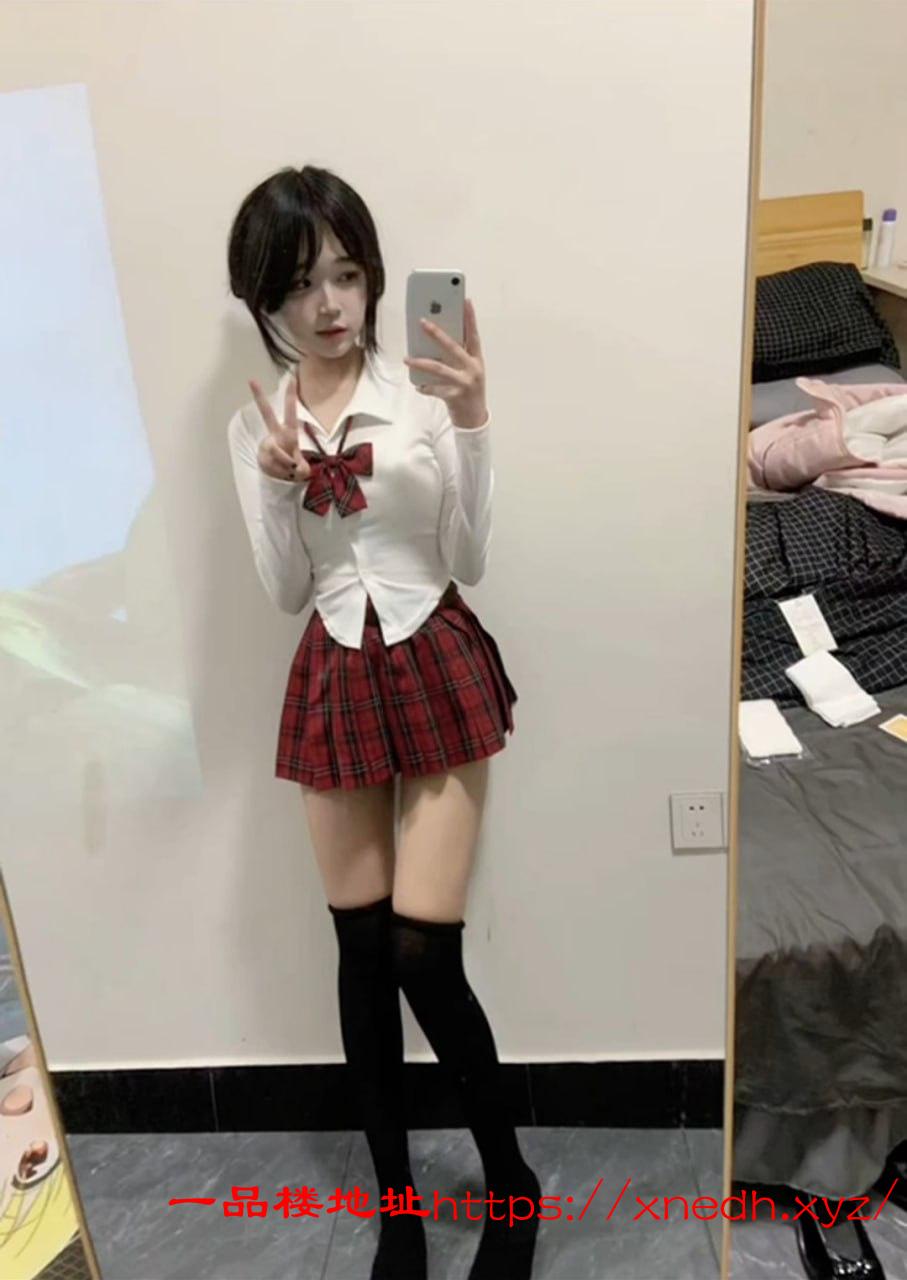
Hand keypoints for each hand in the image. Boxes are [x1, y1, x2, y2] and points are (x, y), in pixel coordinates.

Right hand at [250, 375, 311, 481]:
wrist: (281, 479)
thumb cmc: (294, 468)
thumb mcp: (303, 470)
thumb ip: (298, 467)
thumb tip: (288, 464)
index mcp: (289, 432)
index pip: (291, 411)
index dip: (291, 396)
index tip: (291, 378)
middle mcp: (276, 434)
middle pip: (266, 414)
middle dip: (259, 397)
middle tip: (252, 380)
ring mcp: (267, 444)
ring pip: (276, 451)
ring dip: (286, 465)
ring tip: (288, 470)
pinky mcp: (261, 454)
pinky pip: (272, 463)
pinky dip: (280, 472)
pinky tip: (280, 472)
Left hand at [403, 297, 487, 428]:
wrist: (474, 419)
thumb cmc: (468, 391)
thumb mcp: (468, 371)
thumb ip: (457, 357)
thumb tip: (435, 341)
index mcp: (476, 360)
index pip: (474, 335)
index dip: (470, 318)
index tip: (465, 300)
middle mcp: (472, 369)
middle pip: (453, 347)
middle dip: (437, 333)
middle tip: (422, 321)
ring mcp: (465, 383)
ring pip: (439, 368)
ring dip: (421, 362)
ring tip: (408, 358)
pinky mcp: (455, 396)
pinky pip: (435, 389)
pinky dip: (425, 387)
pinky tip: (417, 385)